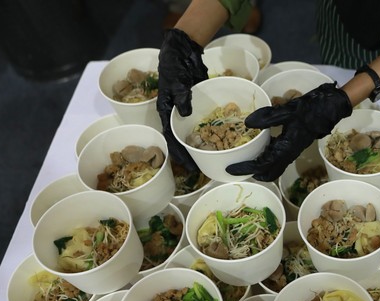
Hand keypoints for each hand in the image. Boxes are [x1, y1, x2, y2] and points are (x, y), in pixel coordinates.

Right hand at [157, 28, 207, 172]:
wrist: (183, 50)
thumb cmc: (174, 65)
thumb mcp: (176, 80)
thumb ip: (182, 97)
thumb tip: (186, 114)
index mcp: (165, 111)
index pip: (171, 138)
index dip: (179, 154)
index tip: (188, 166)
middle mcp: (174, 115)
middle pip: (179, 140)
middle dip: (188, 156)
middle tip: (199, 170)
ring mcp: (186, 111)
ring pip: (190, 133)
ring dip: (196, 147)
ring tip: (206, 161)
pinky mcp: (196, 105)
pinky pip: (200, 123)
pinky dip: (206, 133)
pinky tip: (214, 142)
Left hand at [226, 83, 352, 180]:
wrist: (331, 108)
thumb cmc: (311, 109)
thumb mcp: (288, 110)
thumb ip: (268, 117)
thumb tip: (247, 124)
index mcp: (287, 147)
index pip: (263, 164)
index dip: (247, 168)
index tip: (231, 169)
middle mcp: (290, 152)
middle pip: (270, 171)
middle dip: (254, 173)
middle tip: (237, 170)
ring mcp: (293, 150)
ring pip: (275, 166)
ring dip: (261, 168)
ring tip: (246, 163)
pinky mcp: (294, 145)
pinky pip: (279, 158)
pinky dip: (268, 159)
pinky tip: (260, 149)